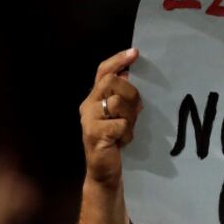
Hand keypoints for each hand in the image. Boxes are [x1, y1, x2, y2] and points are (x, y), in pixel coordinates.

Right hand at [79, 49, 142, 185]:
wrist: (104, 170)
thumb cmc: (115, 140)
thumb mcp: (121, 115)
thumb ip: (123, 96)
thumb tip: (128, 74)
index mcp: (94, 98)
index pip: (103, 72)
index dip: (118, 61)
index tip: (135, 53)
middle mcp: (88, 105)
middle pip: (112, 82)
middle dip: (130, 93)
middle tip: (136, 110)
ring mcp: (89, 119)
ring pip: (119, 103)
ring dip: (130, 118)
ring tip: (126, 130)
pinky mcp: (95, 134)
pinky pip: (121, 124)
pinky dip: (127, 134)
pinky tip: (122, 142)